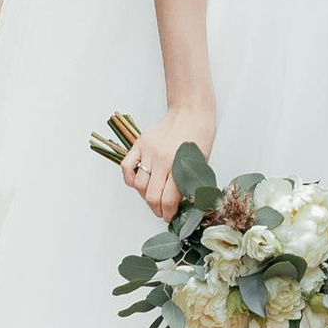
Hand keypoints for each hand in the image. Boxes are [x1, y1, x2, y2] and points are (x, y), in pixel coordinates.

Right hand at [121, 104, 214, 223]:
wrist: (191, 110)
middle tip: (162, 211)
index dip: (169, 214)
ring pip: (138, 185)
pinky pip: (126, 167)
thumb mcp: (201, 163)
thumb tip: (182, 205)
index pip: (168, 200)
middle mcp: (161, 160)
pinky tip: (138, 183)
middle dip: (157, 209)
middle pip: (152, 196)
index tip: (170, 216)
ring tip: (153, 198)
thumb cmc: (200, 135)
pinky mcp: (140, 144)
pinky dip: (129, 179)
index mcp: (179, 165)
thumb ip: (190, 184)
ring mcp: (148, 152)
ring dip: (145, 197)